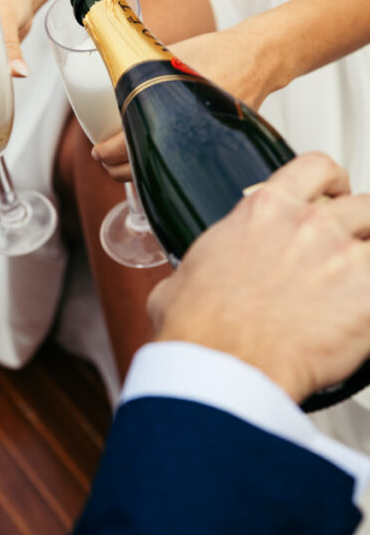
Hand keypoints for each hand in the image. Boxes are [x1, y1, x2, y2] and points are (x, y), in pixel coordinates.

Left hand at [90, 23, 275, 181]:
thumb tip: (109, 72)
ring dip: (138, 172)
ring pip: (162, 171)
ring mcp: (202, 143)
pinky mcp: (212, 146)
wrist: (257, 58)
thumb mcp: (167, 54)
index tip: (97, 151)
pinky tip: (151, 163)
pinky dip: (162, 166)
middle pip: (143, 168)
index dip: (108, 153)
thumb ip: (139, 68)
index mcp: (171, 112)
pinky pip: (181, 164)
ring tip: (121, 164)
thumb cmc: (214, 52)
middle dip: (117, 169)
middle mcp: (187, 134)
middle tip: (104, 160)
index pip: (128, 146)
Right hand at [146, 152, 369, 403]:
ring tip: (357, 285)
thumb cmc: (200, 329)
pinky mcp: (367, 296)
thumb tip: (193, 280)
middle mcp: (308, 225)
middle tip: (355, 246)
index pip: (315, 169)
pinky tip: (361, 322)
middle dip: (363, 224)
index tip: (335, 192)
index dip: (332, 181)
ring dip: (369, 260)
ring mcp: (343, 257)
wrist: (221, 365)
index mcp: (264, 212)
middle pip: (363, 204)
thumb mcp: (182, 280)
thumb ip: (203, 266)